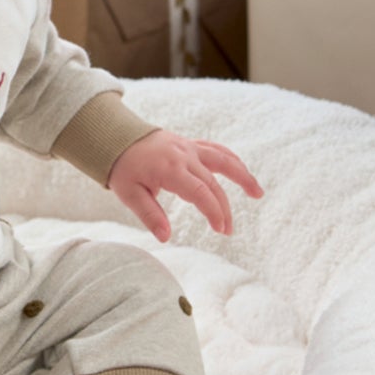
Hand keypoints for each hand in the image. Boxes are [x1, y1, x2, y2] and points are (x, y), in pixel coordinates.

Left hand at [107, 130, 262, 240]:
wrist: (116, 137)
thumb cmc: (122, 167)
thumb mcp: (130, 194)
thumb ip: (150, 215)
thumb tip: (166, 237)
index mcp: (170, 170)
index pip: (201, 192)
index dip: (214, 211)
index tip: (221, 229)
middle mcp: (184, 156)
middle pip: (213, 183)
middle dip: (224, 208)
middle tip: (228, 230)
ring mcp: (189, 148)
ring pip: (223, 160)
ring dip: (242, 176)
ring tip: (258, 193)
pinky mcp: (189, 144)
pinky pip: (215, 150)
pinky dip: (231, 159)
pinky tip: (241, 171)